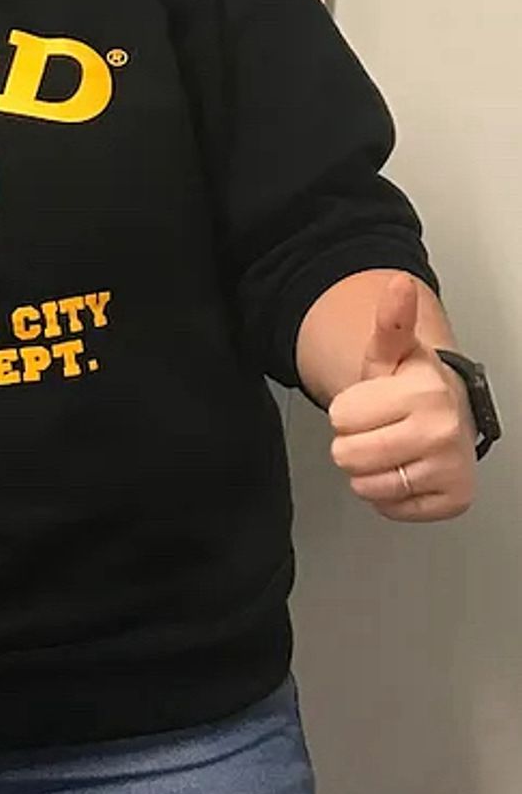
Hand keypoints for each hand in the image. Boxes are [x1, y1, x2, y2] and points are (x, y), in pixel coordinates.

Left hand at [328, 274, 475, 521]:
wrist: (447, 417)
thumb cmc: (411, 389)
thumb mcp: (391, 354)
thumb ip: (390, 322)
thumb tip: (397, 285)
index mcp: (426, 392)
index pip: (341, 416)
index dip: (347, 411)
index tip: (371, 404)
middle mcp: (444, 431)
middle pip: (349, 455)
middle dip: (353, 443)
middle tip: (379, 429)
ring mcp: (451, 469)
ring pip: (366, 485)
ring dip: (368, 471)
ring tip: (390, 449)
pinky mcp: (452, 500)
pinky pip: (390, 508)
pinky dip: (388, 496)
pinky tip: (404, 470)